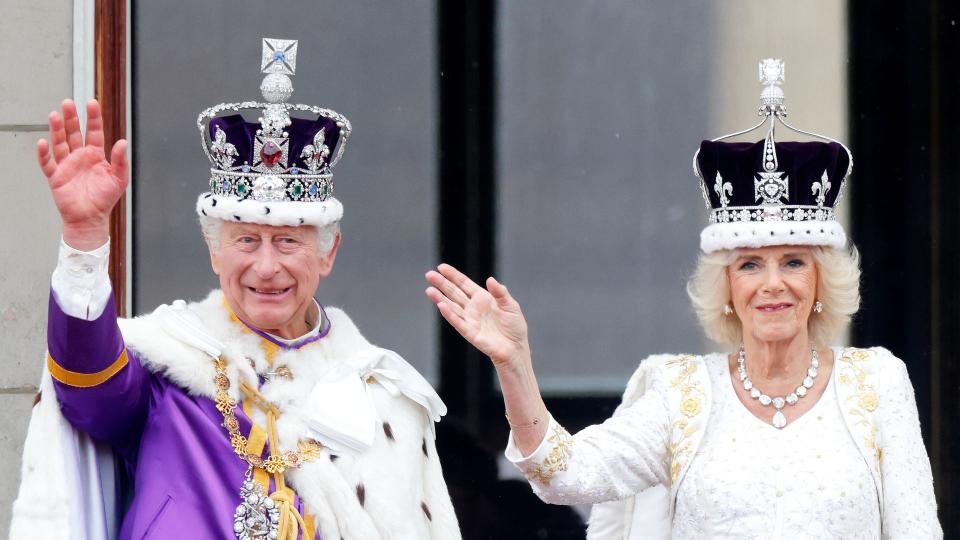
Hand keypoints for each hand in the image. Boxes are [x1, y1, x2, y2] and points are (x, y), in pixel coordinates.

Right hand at [37, 99, 127, 250]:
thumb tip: (123, 142)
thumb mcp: (119, 179)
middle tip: (67, 103)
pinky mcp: (56, 176)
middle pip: (74, 132)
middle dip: (71, 118)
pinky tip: (43, 143)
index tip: (91, 102)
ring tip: (54, 115)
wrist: (91, 219)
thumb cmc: (105, 199)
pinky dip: (44, 153)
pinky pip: (48, 163)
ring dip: (56, 129)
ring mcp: (67, 165)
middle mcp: (80, 156)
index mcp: (96, 155)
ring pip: (59, 143)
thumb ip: (120, 161)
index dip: (93, 117)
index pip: (94, 131)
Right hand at [425, 264, 529, 367]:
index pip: (464, 284)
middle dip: (442, 283)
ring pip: (451, 306)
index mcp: (482, 298)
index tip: (441, 267)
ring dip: (440, 298)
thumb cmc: (514, 326)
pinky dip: (449, 314)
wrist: (515, 348)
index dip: (453, 275)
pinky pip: (457, 322)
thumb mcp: (511, 305)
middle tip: (429, 275)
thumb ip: (500, 292)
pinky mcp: (470, 332)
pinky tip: (441, 305)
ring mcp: (470, 320)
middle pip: (454, 292)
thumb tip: (490, 279)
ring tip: (429, 290)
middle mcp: (473, 307)